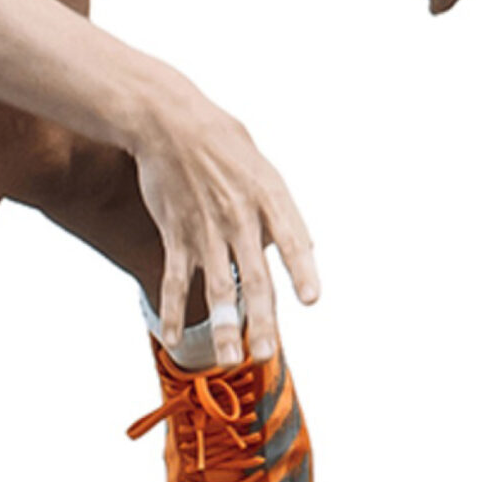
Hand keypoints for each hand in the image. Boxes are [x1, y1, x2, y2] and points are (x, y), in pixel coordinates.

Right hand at [130, 86, 320, 366]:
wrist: (169, 122)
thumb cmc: (223, 144)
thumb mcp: (263, 169)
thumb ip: (282, 213)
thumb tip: (304, 249)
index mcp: (268, 197)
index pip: (291, 239)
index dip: (301, 269)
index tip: (311, 299)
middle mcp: (238, 217)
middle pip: (252, 277)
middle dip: (261, 318)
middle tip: (267, 352)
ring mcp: (204, 229)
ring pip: (215, 287)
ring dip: (223, 326)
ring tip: (229, 359)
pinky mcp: (176, 233)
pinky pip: (175, 279)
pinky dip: (173, 311)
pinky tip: (175, 340)